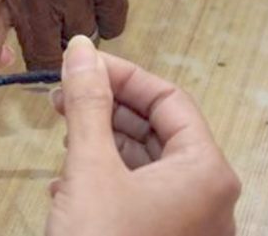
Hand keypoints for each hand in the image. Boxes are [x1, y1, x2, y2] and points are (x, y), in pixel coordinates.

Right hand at [47, 36, 240, 235]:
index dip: (124, 75)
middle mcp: (205, 195)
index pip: (169, 99)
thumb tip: (81, 50)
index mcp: (205, 171)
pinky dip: (102, 178)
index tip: (81, 65)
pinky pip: (136, 194)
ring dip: (99, 142)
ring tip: (62, 134)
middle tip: (63, 96)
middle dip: (106, 108)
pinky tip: (65, 183)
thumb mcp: (90, 168)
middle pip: (156, 129)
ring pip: (143, 162)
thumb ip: (89, 104)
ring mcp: (185, 222)